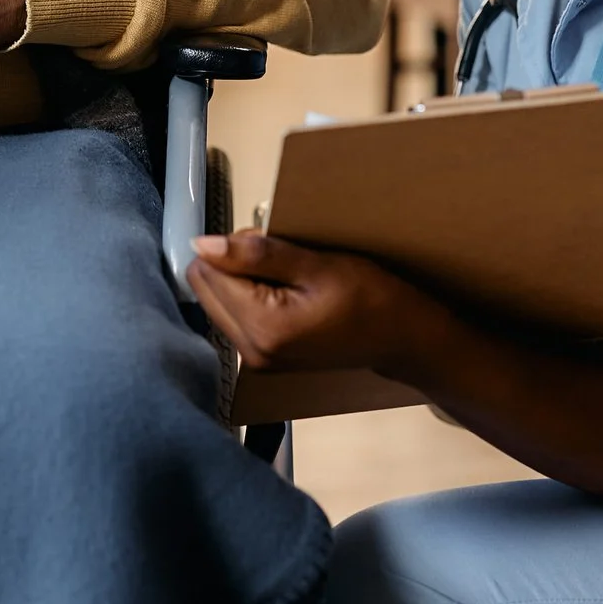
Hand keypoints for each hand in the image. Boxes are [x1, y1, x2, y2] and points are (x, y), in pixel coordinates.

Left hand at [187, 232, 445, 375]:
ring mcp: (255, 359)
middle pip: (205, 288)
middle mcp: (250, 350)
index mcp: (262, 327)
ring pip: (217, 300)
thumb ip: (255, 255)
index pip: (207, 272)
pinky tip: (284, 292)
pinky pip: (233, 315)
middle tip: (280, 259)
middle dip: (231, 263)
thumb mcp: (317, 265)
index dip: (231, 246)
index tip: (269, 244)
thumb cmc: (370, 297)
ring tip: (287, 275)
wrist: (401, 338)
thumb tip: (201, 245)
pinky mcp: (262, 358)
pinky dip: (250, 296)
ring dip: (241, 279)